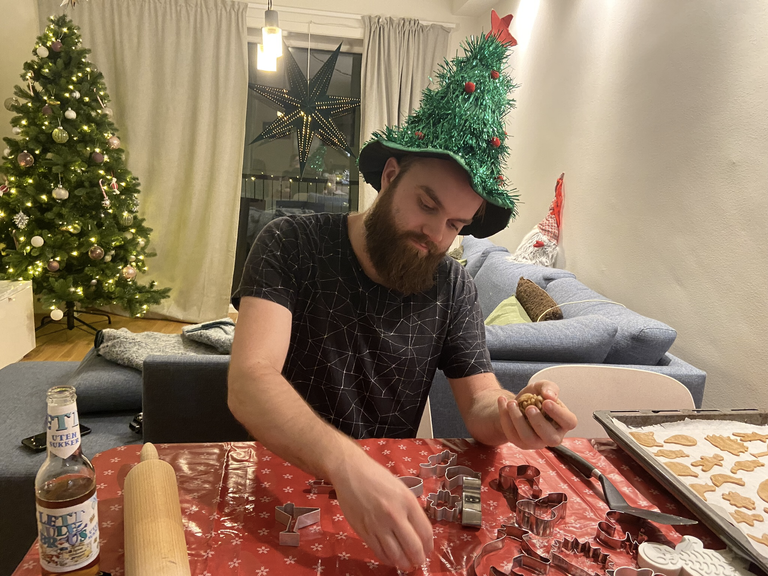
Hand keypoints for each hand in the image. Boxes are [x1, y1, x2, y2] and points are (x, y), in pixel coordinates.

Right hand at [329, 450, 432, 570]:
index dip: (429, 546)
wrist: (350, 472)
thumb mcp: (401, 488)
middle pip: (413, 547)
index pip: (425, 532)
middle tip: (419, 561)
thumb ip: (409, 508)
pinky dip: (387, 559)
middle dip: (419, 559)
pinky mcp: (364, 531)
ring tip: (406, 565)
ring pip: (395, 554)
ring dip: (403, 563)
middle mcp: (394, 515)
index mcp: (407, 502)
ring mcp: (378, 525)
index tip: (428, 550)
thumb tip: (417, 530)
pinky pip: (378, 551)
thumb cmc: (376, 476)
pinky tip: (391, 559)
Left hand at [496, 380, 576, 448]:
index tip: (546, 402)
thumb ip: (549, 387)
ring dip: (518, 420)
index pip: (569, 422)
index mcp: (563, 422)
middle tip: (529, 407)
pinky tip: (503, 402)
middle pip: (551, 438)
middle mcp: (553, 435)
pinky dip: (505, 418)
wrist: (517, 404)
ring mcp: (537, 442)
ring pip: (529, 438)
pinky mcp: (521, 444)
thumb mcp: (542, 387)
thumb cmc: (534, 398)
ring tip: (511, 403)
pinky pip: (513, 435)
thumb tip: (550, 396)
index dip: (559, 414)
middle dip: (539, 422)